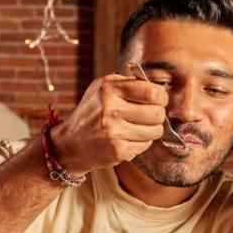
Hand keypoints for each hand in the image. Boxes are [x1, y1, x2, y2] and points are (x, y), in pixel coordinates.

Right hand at [48, 73, 167, 174]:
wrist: (71, 143)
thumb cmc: (92, 112)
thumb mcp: (102, 88)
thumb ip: (128, 83)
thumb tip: (157, 87)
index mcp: (109, 89)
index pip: (151, 92)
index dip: (161, 97)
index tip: (158, 100)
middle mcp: (110, 110)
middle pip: (157, 113)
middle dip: (158, 115)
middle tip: (149, 116)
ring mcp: (114, 132)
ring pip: (155, 131)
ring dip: (152, 130)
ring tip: (138, 127)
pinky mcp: (118, 150)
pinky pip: (145, 145)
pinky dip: (141, 142)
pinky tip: (128, 138)